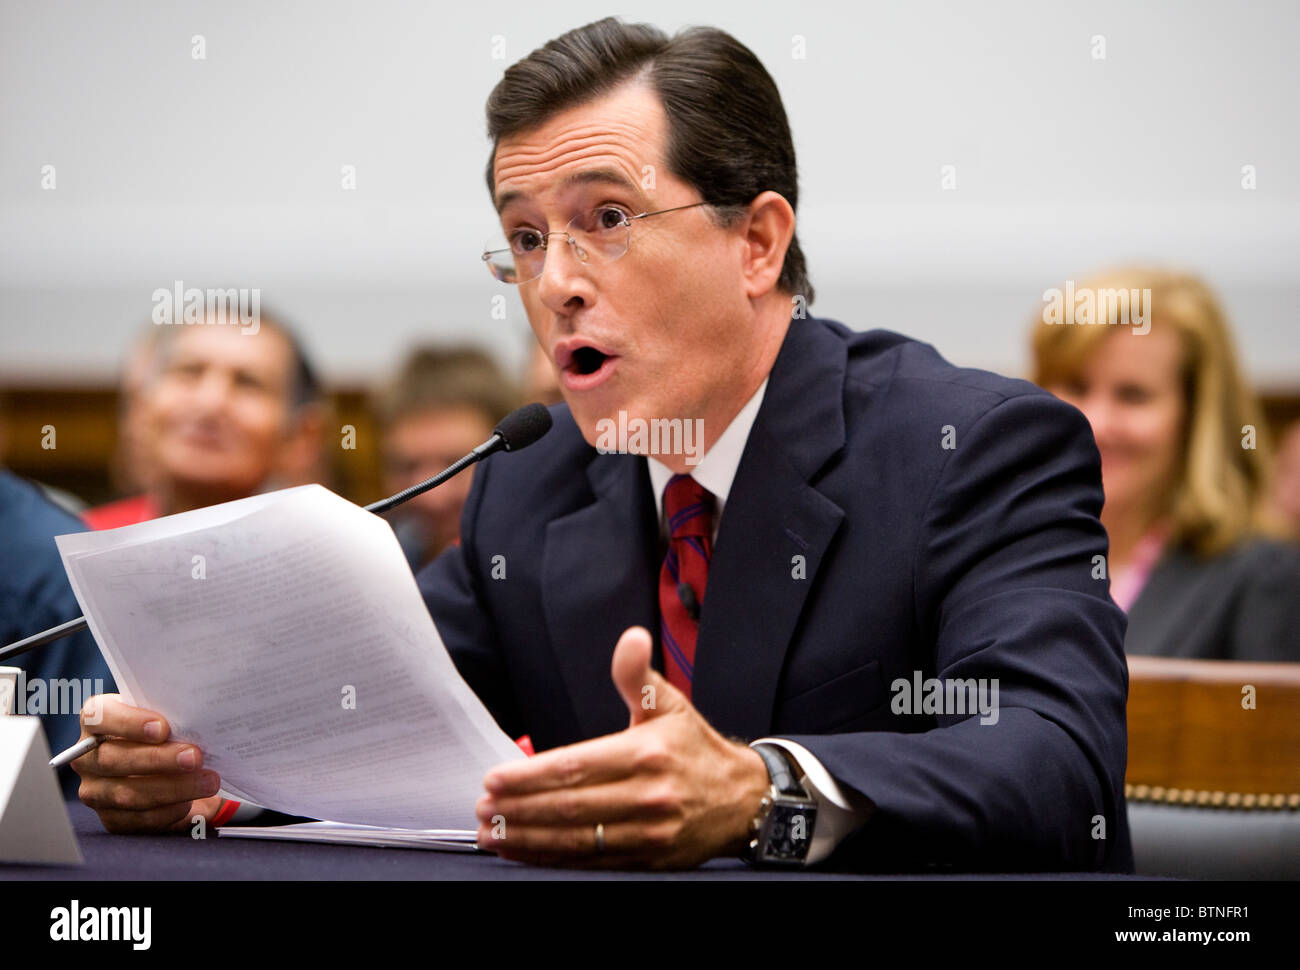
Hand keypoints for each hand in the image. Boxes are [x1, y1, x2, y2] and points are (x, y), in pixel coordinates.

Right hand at [73, 694, 224, 833]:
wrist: (170, 762)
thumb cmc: (167, 729)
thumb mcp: (165, 714)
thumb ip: (172, 714)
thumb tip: (199, 718)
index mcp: (96, 720)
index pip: (98, 717)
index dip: (129, 723)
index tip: (163, 728)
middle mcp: (87, 756)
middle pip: (114, 760)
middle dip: (159, 760)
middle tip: (195, 757)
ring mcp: (95, 790)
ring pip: (126, 794)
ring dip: (172, 789)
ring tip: (207, 782)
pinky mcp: (111, 817)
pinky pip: (137, 819)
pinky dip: (168, 812)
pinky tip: (191, 803)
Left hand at [474, 626, 770, 868]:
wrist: (744, 799)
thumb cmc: (697, 749)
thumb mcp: (670, 705)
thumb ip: (638, 676)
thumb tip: (631, 638)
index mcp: (647, 753)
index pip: (578, 767)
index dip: (532, 776)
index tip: (495, 778)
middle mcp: (648, 795)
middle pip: (571, 807)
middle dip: (520, 809)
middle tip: (484, 807)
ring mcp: (649, 833)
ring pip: (577, 840)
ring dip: (529, 839)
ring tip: (493, 834)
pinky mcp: (648, 860)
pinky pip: (592, 862)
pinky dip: (554, 858)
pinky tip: (526, 852)